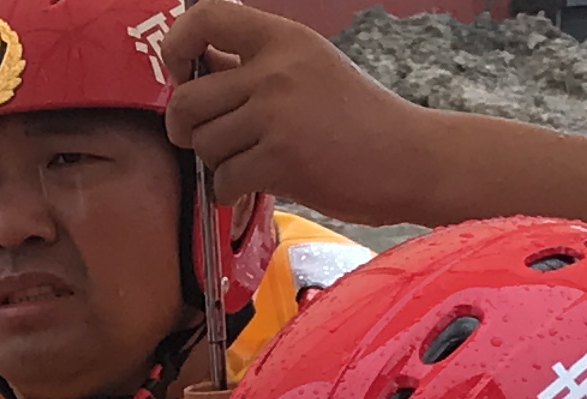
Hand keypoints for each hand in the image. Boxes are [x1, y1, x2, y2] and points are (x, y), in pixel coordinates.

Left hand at [162, 2, 460, 222]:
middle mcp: (276, 69)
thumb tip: (193, 70)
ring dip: (217, 164)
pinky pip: (224, 180)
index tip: (180, 72)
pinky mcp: (281, 159)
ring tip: (250, 163)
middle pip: (187, 99)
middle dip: (185, 128)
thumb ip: (256, 66)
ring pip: (204, 145)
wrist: (410, 159)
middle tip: (203, 139)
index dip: (176, 45)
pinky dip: (231, 192)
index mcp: (283, 38)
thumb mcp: (310, 69)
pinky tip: (257, 186)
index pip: (207, 17)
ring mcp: (278, 113)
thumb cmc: (358, 121)